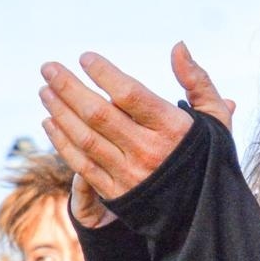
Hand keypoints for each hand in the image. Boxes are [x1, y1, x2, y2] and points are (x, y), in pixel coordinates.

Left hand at [40, 42, 234, 228]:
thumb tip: (178, 46)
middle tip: (48, 68)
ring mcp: (130, 174)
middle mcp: (149, 151)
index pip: (130, 95)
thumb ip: (196, 80)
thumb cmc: (208, 157)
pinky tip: (50, 122)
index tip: (85, 57)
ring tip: (45, 91)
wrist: (206, 214)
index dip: (105, 74)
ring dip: (60, 112)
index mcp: (172, 129)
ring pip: (85, 138)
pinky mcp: (117, 193)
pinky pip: (81, 164)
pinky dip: (62, 142)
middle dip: (68, 87)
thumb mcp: (214, 118)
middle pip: (98, 114)